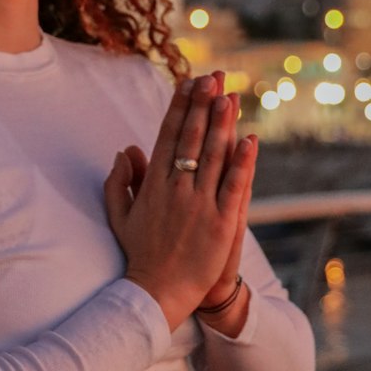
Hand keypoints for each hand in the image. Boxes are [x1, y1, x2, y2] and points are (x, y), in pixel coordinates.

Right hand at [103, 72, 257, 330]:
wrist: (156, 293)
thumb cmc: (139, 255)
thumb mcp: (120, 216)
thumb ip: (120, 182)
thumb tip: (126, 150)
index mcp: (153, 185)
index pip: (168, 136)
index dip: (180, 108)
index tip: (188, 84)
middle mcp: (176, 189)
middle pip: (192, 139)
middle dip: (202, 105)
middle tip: (212, 77)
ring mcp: (199, 206)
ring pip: (214, 156)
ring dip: (222, 124)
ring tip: (230, 96)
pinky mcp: (220, 224)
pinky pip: (234, 186)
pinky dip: (243, 162)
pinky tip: (250, 140)